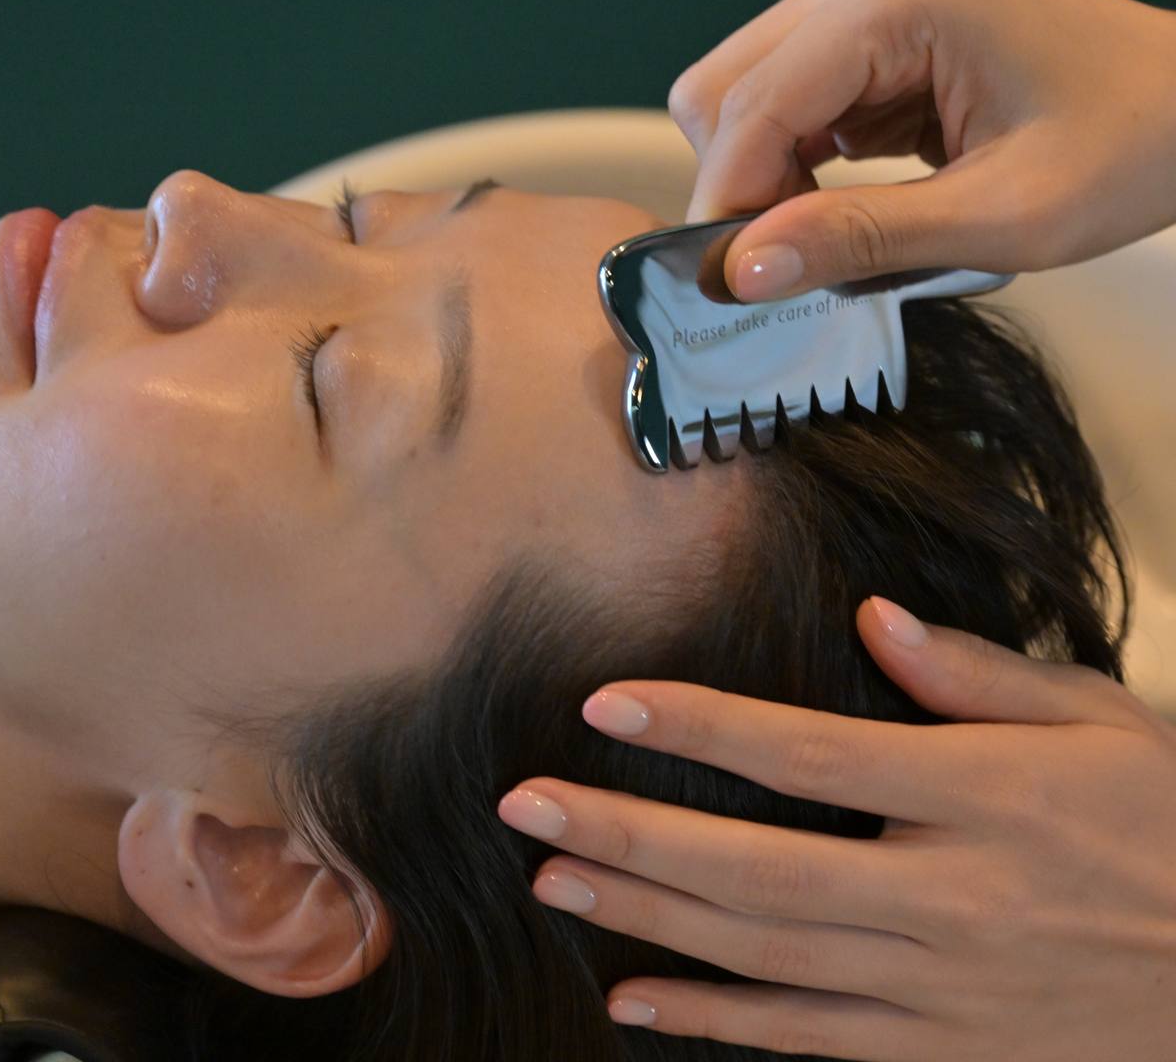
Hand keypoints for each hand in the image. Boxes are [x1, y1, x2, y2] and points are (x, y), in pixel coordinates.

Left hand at [498, 597, 1175, 1060]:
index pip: (811, 759)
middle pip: (758, 869)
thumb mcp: (1104, 721)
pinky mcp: (943, 1050)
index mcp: (985, 799)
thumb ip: (981, 674)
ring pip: (765, 958)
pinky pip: (812, 1042)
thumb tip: (874, 620)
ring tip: (554, 881)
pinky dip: (717, 1025)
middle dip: (630, 835)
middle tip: (528, 807)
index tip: (607, 703)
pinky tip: (636, 1000)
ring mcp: (942, 989)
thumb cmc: (1172, 821)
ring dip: (647, 920)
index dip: (701, 730)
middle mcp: (951, 898)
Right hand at [669, 0, 1175, 300]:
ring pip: (746, 94)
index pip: (754, 104)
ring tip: (816, 236)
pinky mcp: (879, 34)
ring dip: (761, 176)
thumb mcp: (997, 216)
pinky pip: (792, 101)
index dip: (726, 203)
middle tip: (773, 264)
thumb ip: (860, 239)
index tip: (728, 284)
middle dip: (735, 185)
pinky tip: (834, 204)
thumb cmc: (1132, 145)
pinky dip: (793, 164)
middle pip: (727, 86)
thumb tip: (745, 269)